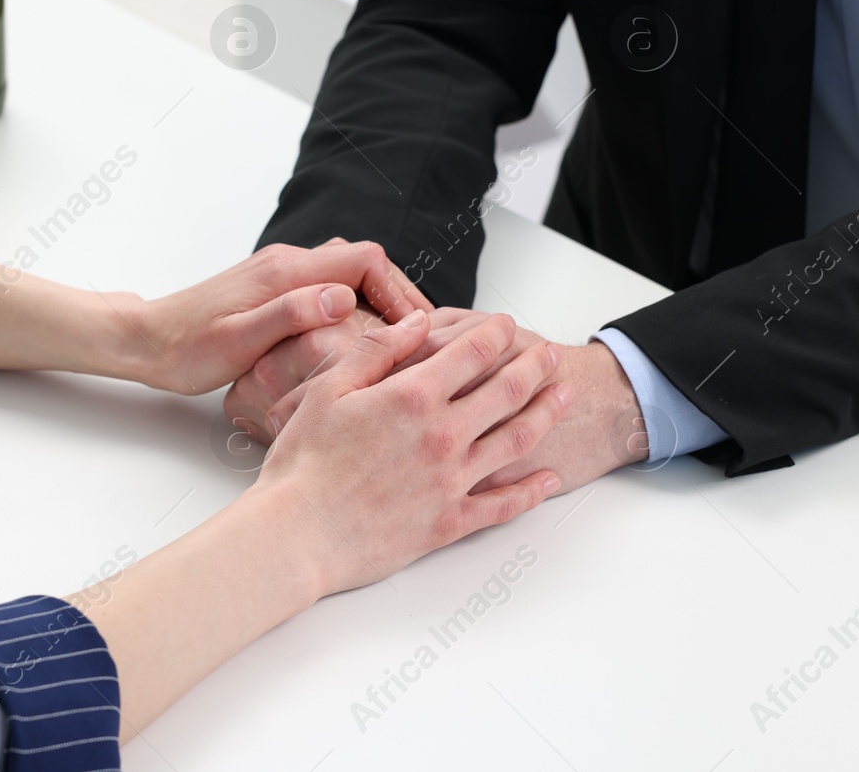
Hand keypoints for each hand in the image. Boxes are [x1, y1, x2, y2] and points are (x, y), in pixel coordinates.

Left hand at [123, 241, 431, 395]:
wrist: (144, 341)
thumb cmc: (185, 349)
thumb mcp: (238, 341)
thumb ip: (291, 315)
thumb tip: (341, 298)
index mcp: (285, 272)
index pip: (364, 258)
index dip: (399, 289)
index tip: (415, 326)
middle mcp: (287, 263)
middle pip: (363, 261)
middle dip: (398, 293)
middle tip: (421, 334)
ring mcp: (280, 274)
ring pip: (348, 272)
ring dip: (378, 298)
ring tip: (398, 338)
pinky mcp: (273, 289)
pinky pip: (329, 285)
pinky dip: (357, 304)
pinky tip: (360, 337)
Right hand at [251, 310, 569, 593]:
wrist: (296, 535)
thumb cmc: (302, 465)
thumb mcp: (329, 389)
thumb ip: (377, 350)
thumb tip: (417, 324)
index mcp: (412, 397)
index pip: (471, 352)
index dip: (495, 333)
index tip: (507, 324)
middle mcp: (442, 435)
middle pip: (506, 391)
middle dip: (533, 367)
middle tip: (549, 355)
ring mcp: (451, 481)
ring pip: (516, 441)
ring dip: (545, 415)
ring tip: (562, 398)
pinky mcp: (449, 522)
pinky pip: (503, 505)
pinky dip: (531, 491)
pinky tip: (548, 478)